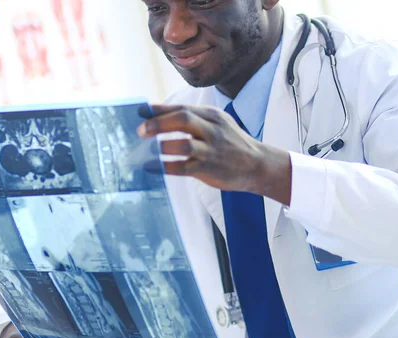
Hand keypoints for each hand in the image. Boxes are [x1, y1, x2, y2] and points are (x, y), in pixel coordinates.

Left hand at [137, 104, 265, 191]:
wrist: (257, 165)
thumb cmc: (230, 143)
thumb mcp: (218, 123)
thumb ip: (193, 119)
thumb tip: (158, 116)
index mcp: (212, 116)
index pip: (182, 108)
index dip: (159, 109)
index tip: (141, 111)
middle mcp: (212, 130)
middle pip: (183, 119)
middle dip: (158, 123)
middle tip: (140, 131)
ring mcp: (211, 151)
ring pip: (183, 145)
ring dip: (162, 147)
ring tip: (144, 150)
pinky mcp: (208, 169)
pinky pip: (183, 168)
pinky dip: (165, 166)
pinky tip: (152, 166)